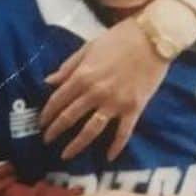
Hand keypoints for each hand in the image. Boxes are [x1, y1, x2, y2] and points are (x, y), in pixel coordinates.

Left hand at [41, 18, 167, 160]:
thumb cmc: (119, 39)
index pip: (57, 100)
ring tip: (66, 155)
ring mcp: (115, 103)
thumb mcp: (88, 48)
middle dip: (55, 131)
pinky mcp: (134, 108)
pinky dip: (116, 146)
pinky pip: (123, 132)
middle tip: (47, 140)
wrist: (154, 37)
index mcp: (82, 76)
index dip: (47, 114)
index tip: (41, 123)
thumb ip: (68, 67)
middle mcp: (95, 92)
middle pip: (69, 117)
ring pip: (91, 130)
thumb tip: (48, 81)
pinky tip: (109, 157)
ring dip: (77, 145)